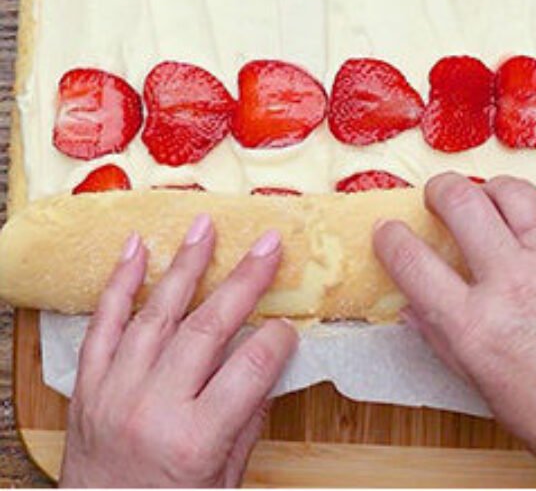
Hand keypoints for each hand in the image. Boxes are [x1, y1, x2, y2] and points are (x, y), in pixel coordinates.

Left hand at [60, 215, 296, 487]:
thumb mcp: (224, 481)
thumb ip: (247, 420)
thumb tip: (270, 362)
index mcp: (194, 441)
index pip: (250, 368)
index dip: (277, 341)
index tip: (289, 325)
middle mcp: (151, 410)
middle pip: (207, 329)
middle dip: (244, 281)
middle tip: (268, 244)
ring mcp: (114, 393)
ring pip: (156, 315)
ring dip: (184, 266)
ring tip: (204, 227)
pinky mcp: (88, 387)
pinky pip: (102, 324)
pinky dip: (119, 284)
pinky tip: (136, 249)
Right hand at [375, 173, 535, 486]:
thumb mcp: (479, 384)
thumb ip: (440, 336)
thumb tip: (409, 302)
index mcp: (474, 326)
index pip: (410, 260)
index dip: (389, 237)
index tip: (388, 232)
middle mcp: (514, 286)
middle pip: (461, 202)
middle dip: (439, 190)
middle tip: (439, 197)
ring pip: (514, 192)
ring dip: (493, 190)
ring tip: (490, 200)